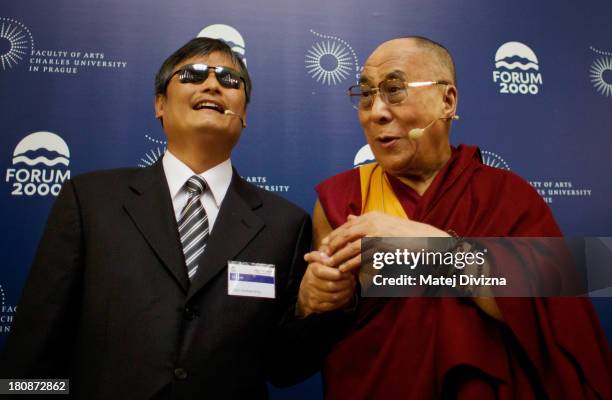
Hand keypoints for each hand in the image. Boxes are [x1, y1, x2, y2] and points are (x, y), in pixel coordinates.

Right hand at [296, 251, 356, 317]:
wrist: (306, 291)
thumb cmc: (320, 271)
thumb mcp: (324, 258)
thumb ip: (332, 252)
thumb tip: (345, 243)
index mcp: (313, 268)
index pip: (330, 272)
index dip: (342, 274)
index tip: (349, 273)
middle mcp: (310, 281)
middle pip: (332, 285)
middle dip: (345, 284)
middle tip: (353, 281)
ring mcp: (311, 294)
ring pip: (334, 296)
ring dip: (346, 293)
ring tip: (351, 287)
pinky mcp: (314, 305)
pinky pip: (331, 305)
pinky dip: (341, 301)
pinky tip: (346, 296)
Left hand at [322, 212, 448, 272]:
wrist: (424, 240)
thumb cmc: (403, 233)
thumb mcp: (383, 222)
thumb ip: (365, 221)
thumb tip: (348, 217)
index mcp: (371, 216)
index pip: (347, 225)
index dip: (334, 234)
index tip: (324, 243)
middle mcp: (372, 222)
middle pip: (345, 235)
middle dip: (332, 245)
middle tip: (323, 255)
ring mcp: (376, 234)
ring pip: (351, 247)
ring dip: (339, 257)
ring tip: (331, 264)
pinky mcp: (381, 246)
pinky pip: (361, 257)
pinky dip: (351, 264)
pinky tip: (344, 269)